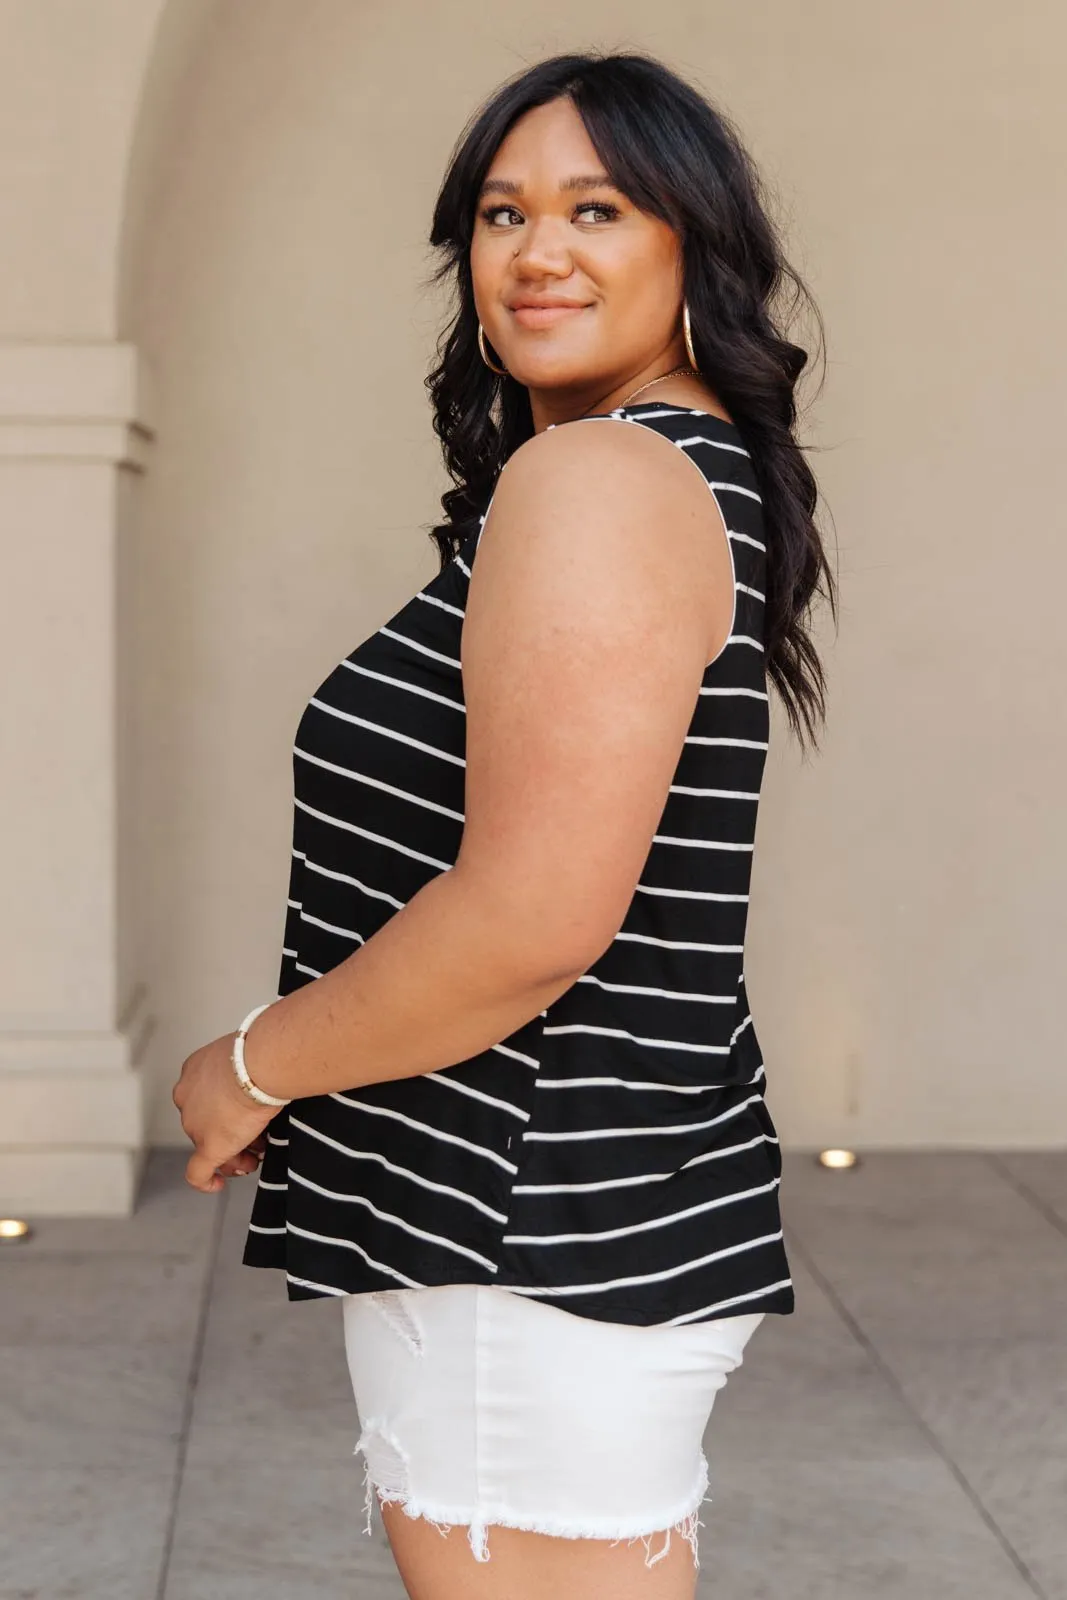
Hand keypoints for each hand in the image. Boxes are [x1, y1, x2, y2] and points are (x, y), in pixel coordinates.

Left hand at [172, 1033, 278, 1192]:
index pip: (205, 1099)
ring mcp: (195, 1123)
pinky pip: (197, 1172)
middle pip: (206, 1124)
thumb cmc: (262, 1052)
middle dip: (231, 1135)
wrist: (261, 1064)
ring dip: (230, 1156)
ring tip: (253, 1157)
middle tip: (254, 1142)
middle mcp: (188, 1097)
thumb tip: (269, 1073)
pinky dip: (206, 1181)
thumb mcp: (248, 1054)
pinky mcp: (207, 1146)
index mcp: (195, 1071)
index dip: (223, 1112)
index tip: (242, 1117)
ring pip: (207, 1146)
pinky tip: (217, 1185)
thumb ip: (248, 1069)